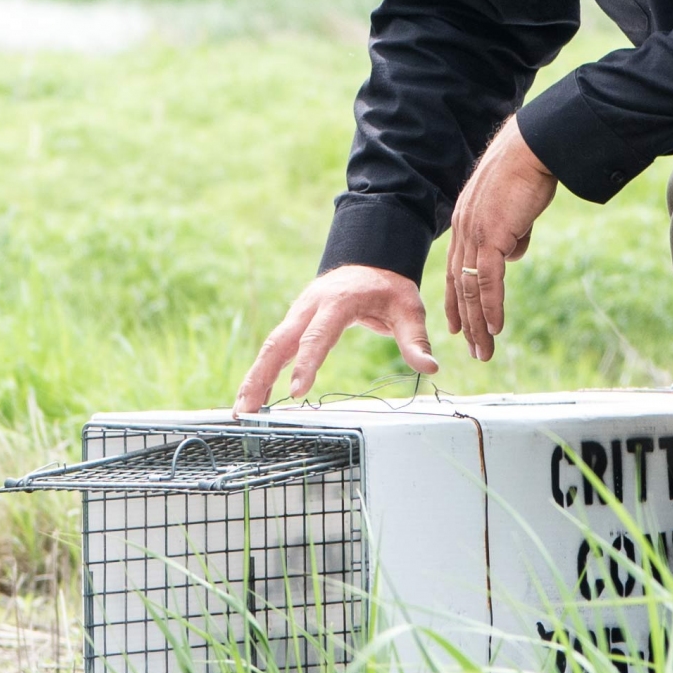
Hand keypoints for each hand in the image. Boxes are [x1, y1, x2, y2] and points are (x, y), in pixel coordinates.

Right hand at [234, 265, 437, 413]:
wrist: (371, 262)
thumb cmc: (389, 288)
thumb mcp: (408, 309)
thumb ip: (415, 340)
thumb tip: (430, 367)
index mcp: (338, 301)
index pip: (318, 335)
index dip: (306, 363)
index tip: (295, 391)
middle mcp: (310, 306)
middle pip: (279, 342)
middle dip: (261, 376)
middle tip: (248, 409)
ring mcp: (297, 314)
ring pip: (270, 347)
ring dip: (254, 378)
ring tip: (242, 411)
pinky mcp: (293, 323)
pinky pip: (273, 349)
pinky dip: (261, 372)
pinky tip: (253, 398)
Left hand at [446, 117, 557, 362]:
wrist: (532, 148)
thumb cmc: (529, 170)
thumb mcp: (516, 208)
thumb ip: (511, 233)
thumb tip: (513, 253)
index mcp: (465, 222)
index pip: (454, 269)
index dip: (455, 299)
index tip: (458, 325)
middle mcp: (462, 230)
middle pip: (458, 285)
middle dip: (466, 321)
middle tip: (472, 349)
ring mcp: (474, 234)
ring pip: (470, 289)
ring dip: (478, 323)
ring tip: (484, 350)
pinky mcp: (491, 237)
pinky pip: (487, 281)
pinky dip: (491, 307)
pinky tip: (496, 327)